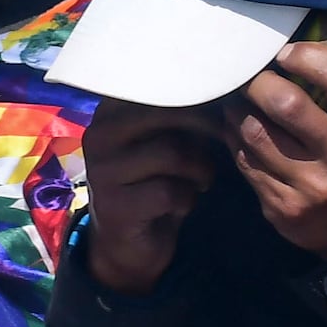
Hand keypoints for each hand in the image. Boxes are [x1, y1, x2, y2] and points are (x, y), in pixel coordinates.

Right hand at [80, 99, 226, 292]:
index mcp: (111, 110)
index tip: (222, 103)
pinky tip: (185, 203)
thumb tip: (226, 86)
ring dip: (200, 168)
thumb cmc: (152, 182)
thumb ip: (182, 114)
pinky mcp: (115, 206)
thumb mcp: (165, 142)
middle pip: (166, 111)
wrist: (125, 244)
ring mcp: (103, 170)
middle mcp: (100, 134)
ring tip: (202, 179)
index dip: (197, 91)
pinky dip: (188, 198)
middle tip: (224, 140)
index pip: (158, 82)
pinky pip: (170, 191)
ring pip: (172, 152)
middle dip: (205, 126)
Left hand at [236, 42, 326, 258]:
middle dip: (259, 82)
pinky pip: (246, 163)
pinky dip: (237, 140)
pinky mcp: (284, 210)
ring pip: (255, 132)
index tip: (287, 54)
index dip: (307, 56)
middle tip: (252, 77)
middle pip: (286, 103)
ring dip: (239, 109)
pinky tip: (240, 131)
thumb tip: (287, 53)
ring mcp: (312, 189)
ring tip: (240, 101)